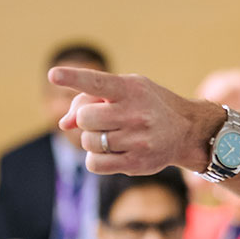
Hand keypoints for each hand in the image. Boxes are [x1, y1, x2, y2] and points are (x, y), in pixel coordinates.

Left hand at [48, 67, 224, 174]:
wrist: (186, 130)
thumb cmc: (146, 105)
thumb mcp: (126, 90)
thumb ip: (91, 99)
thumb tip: (65, 124)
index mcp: (130, 89)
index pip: (97, 83)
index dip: (74, 78)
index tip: (53, 74)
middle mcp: (135, 113)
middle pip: (86, 118)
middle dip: (87, 119)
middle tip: (103, 119)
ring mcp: (137, 140)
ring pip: (88, 142)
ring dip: (92, 139)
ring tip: (112, 135)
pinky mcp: (136, 163)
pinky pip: (94, 164)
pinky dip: (95, 158)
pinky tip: (111, 151)